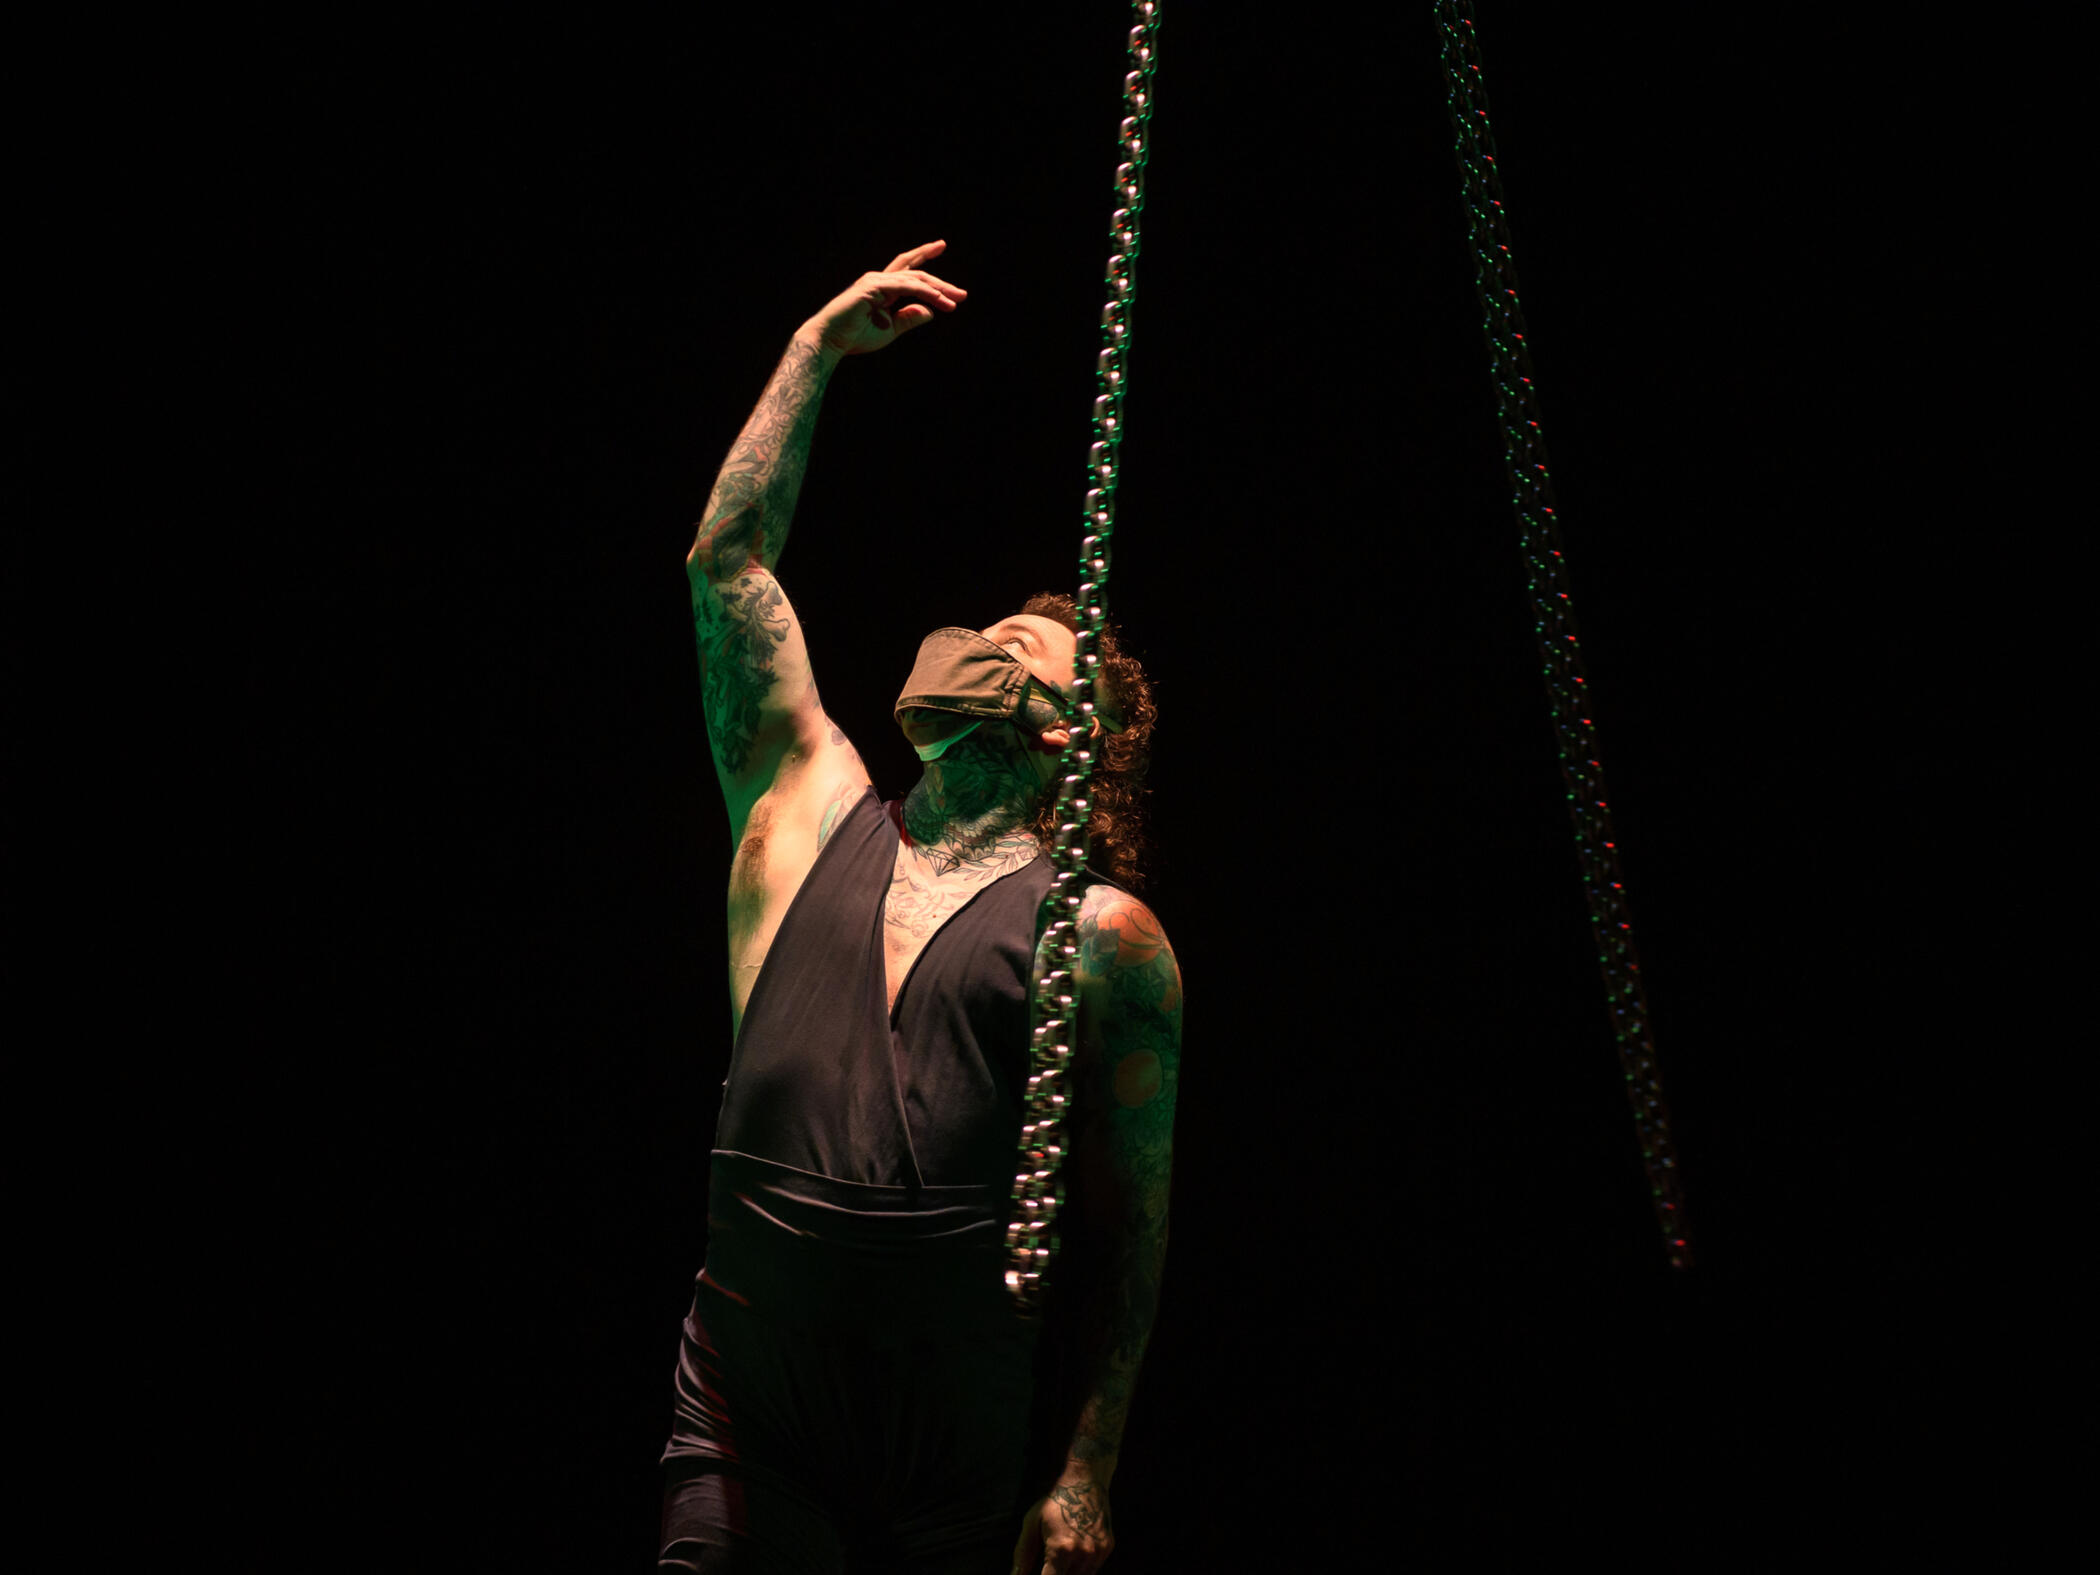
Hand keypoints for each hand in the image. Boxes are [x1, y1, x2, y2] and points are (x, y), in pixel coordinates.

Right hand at [801, 239, 967, 356]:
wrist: (830, 341)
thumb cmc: (854, 337)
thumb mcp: (889, 330)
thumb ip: (908, 319)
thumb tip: (931, 312)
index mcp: (882, 289)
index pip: (910, 275)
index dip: (931, 278)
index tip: (954, 291)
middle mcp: (879, 280)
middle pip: (916, 272)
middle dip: (940, 282)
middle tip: (962, 293)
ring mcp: (875, 281)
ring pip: (914, 279)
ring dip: (937, 290)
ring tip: (955, 300)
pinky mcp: (873, 286)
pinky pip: (905, 286)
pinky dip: (924, 292)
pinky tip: (939, 301)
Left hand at [1011, 1478, 1113, 1574]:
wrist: (1085, 1480)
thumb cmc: (1055, 1501)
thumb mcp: (1032, 1523)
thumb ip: (1023, 1554)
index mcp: (1061, 1550)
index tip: (1042, 1571)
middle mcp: (1083, 1554)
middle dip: (1056, 1574)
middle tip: (1051, 1564)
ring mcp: (1098, 1552)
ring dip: (1069, 1573)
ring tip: (1061, 1558)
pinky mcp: (1107, 1548)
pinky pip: (1094, 1569)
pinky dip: (1082, 1568)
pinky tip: (1074, 1552)